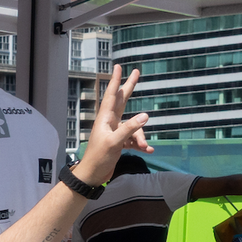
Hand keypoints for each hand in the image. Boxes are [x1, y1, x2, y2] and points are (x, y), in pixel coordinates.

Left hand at [73, 63, 149, 184]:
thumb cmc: (99, 157)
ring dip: (141, 136)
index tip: (119, 67)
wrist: (93, 175)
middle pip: (123, 101)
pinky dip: (141, 144)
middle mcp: (110, 122)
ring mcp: (115, 131)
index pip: (113, 95)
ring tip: (146, 147)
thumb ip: (130, 129)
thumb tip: (145, 116)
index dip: (116, 81)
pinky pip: (134, 139)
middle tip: (136, 72)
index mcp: (105, 119)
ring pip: (134, 126)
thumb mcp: (115, 142)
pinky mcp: (119, 141)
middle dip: (130, 88)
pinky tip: (148, 150)